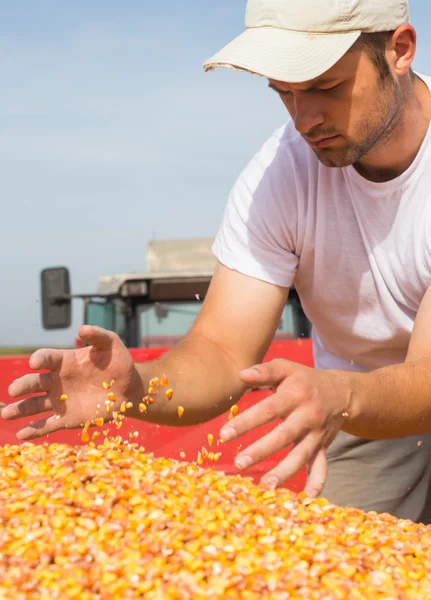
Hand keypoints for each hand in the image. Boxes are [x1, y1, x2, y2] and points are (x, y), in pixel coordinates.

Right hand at [2, 326, 140, 439]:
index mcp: (64, 361)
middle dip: (23, 386)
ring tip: (6, 414)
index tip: (35, 363)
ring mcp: (60, 400)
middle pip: (35, 382)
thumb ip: (98, 335)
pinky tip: (21, 435)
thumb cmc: (118, 362)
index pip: (47, 358)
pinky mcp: (67, 418)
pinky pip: (48, 424)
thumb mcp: (110, 344)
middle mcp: (57, 380)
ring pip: (35, 404)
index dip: (39, 359)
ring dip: (21, 409)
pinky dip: (34, 430)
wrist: (129, 387)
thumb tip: (82, 329)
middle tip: (13, 390)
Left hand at [220, 359, 350, 497]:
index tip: (223, 435)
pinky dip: (317, 481)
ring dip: (284, 471)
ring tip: (265, 486)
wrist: (341, 392)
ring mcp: (317, 434)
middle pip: (283, 436)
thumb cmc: (303, 379)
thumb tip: (241, 374)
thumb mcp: (286, 368)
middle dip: (261, 451)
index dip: (246, 422)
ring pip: (301, 455)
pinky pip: (321, 465)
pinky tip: (309, 496)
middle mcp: (308, 416)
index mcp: (295, 395)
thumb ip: (264, 371)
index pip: (267, 410)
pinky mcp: (323, 446)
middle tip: (239, 463)